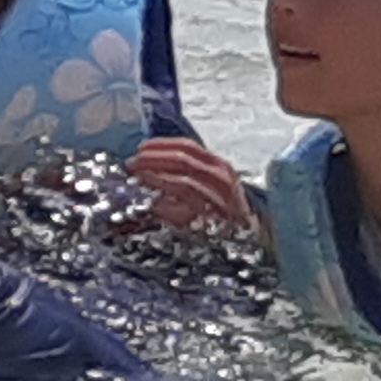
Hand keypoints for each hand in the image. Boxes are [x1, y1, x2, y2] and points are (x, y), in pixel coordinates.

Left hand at [131, 135, 253, 235]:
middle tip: (132, 162)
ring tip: (139, 177)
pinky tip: (155, 203)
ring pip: (184, 182)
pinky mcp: (215, 218)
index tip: (141, 147)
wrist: (248, 235)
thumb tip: (150, 165)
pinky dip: (168, 204)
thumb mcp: (208, 183)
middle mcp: (221, 178)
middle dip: (154, 159)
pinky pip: (187, 208)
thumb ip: (186, 172)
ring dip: (157, 177)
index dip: (162, 145)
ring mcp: (220, 198)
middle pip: (183, 160)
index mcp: (218, 165)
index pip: (188, 147)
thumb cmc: (221, 207)